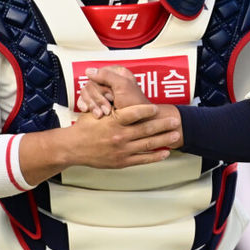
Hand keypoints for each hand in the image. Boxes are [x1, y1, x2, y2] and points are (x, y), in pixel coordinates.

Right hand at [62, 103, 182, 169]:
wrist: (73, 148)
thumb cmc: (85, 127)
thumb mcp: (95, 110)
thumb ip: (109, 102)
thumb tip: (116, 88)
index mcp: (113, 121)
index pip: (133, 114)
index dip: (147, 110)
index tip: (157, 107)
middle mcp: (119, 135)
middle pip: (146, 129)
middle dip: (163, 125)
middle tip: (175, 121)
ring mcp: (122, 150)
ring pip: (148, 144)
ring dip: (164, 139)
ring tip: (176, 135)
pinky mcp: (122, 161)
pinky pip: (143, 159)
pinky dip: (156, 156)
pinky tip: (165, 152)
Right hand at [76, 65, 148, 117]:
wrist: (139, 123)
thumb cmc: (135, 106)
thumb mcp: (123, 87)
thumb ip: (107, 76)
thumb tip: (88, 71)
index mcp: (117, 72)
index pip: (97, 74)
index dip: (101, 88)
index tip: (111, 97)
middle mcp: (110, 80)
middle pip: (90, 84)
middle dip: (98, 98)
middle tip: (108, 109)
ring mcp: (103, 91)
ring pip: (86, 92)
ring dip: (92, 104)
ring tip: (101, 114)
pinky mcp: (98, 101)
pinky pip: (84, 99)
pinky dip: (84, 105)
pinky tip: (86, 111)